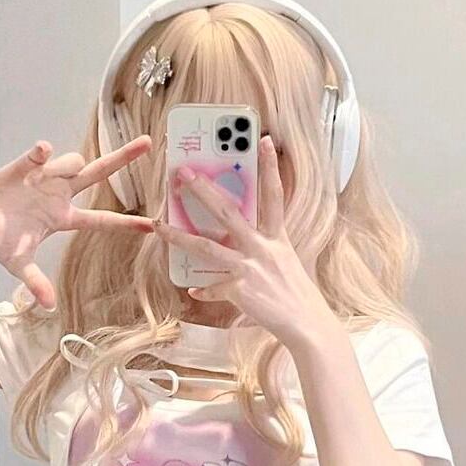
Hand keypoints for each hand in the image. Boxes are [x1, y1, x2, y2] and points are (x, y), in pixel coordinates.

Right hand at [0, 136, 154, 308]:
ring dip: (67, 166)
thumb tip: (48, 306)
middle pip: (98, 174)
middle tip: (147, 142)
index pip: (101, 221)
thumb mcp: (19, 265)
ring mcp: (46, 177)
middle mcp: (61, 195)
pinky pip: (42, 153)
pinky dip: (43, 151)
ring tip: (42, 180)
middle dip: (122, 158)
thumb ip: (35, 282)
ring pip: (72, 162)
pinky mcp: (26, 165)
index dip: (125, 223)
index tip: (152, 225)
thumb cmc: (2, 244)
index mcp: (63, 219)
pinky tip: (40, 152)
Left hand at [154, 135, 333, 348]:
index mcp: (277, 238)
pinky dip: (204, 290)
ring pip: (206, 247)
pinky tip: (193, 290)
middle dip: (204, 191)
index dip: (269, 168)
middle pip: (228, 212)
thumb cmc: (297, 296)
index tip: (262, 141)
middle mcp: (262, 248)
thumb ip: (266, 250)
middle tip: (184, 172)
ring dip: (179, 236)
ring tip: (160, 225)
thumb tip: (246, 248)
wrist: (306, 324)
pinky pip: (214, 288)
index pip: (273, 196)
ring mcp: (249, 268)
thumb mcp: (286, 264)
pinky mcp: (240, 290)